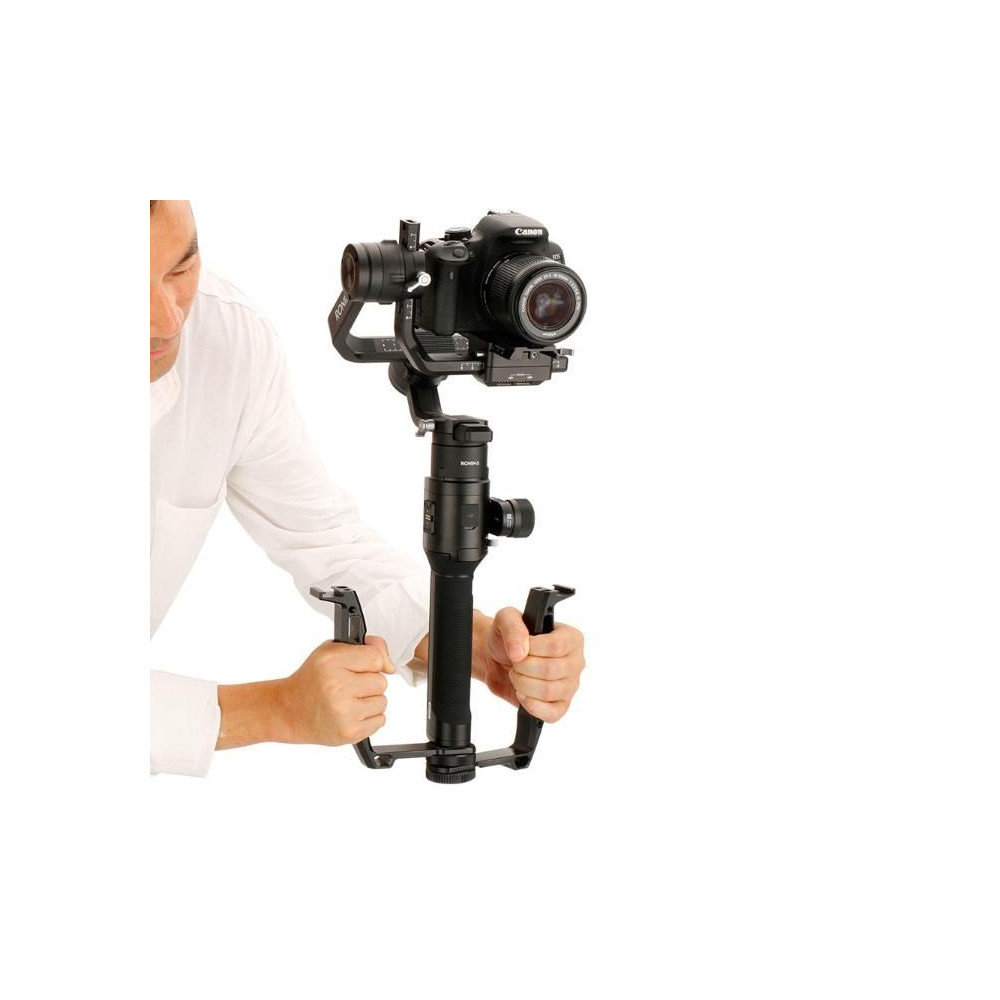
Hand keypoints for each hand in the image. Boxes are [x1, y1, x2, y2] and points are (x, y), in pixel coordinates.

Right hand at [279, 635, 393, 745]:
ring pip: (382, 702)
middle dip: (369, 683)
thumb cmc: (311, 680)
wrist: (288, 711)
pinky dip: (369, 718)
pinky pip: (380, 721)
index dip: (374, 661)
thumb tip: (388, 662)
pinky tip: (350, 714)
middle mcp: (336, 686)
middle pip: (381, 682)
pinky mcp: (349, 732)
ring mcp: (343, 712)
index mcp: (331, 661)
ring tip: (347, 701)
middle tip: (349, 686)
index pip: (376, 658)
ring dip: (370, 702)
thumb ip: (363, 647)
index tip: (365, 667)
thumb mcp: (330, 652)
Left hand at [476, 608, 585, 722]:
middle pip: (551, 670)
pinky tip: (522, 695)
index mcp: (571, 638)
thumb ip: (513, 627)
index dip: (532, 649)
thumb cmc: (509, 638)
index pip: (557, 646)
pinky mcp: (560, 706)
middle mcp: (576, 662)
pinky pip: (553, 714)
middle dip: (523, 668)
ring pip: (549, 691)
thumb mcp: (506, 619)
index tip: (519, 648)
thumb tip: (520, 651)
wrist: (498, 659)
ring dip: (523, 685)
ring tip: (517, 676)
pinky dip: (533, 706)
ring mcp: (570, 686)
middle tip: (515, 664)